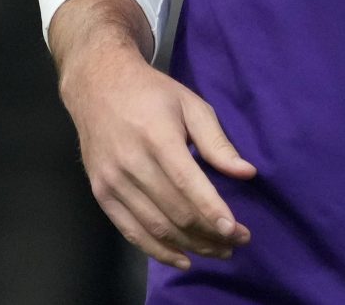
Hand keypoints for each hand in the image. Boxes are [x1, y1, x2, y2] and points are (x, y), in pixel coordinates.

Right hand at [55, 0, 255, 271]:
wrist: (97, 86)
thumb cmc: (152, 94)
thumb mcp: (191, 105)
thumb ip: (217, 142)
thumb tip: (246, 173)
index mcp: (157, 137)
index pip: (188, 185)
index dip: (213, 213)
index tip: (238, 231)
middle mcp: (131, 163)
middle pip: (175, 212)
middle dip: (210, 234)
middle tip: (237, 242)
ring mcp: (112, 182)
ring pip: (156, 227)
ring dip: (190, 246)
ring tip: (218, 252)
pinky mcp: (101, 194)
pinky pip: (131, 232)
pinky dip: (158, 250)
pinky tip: (182, 258)